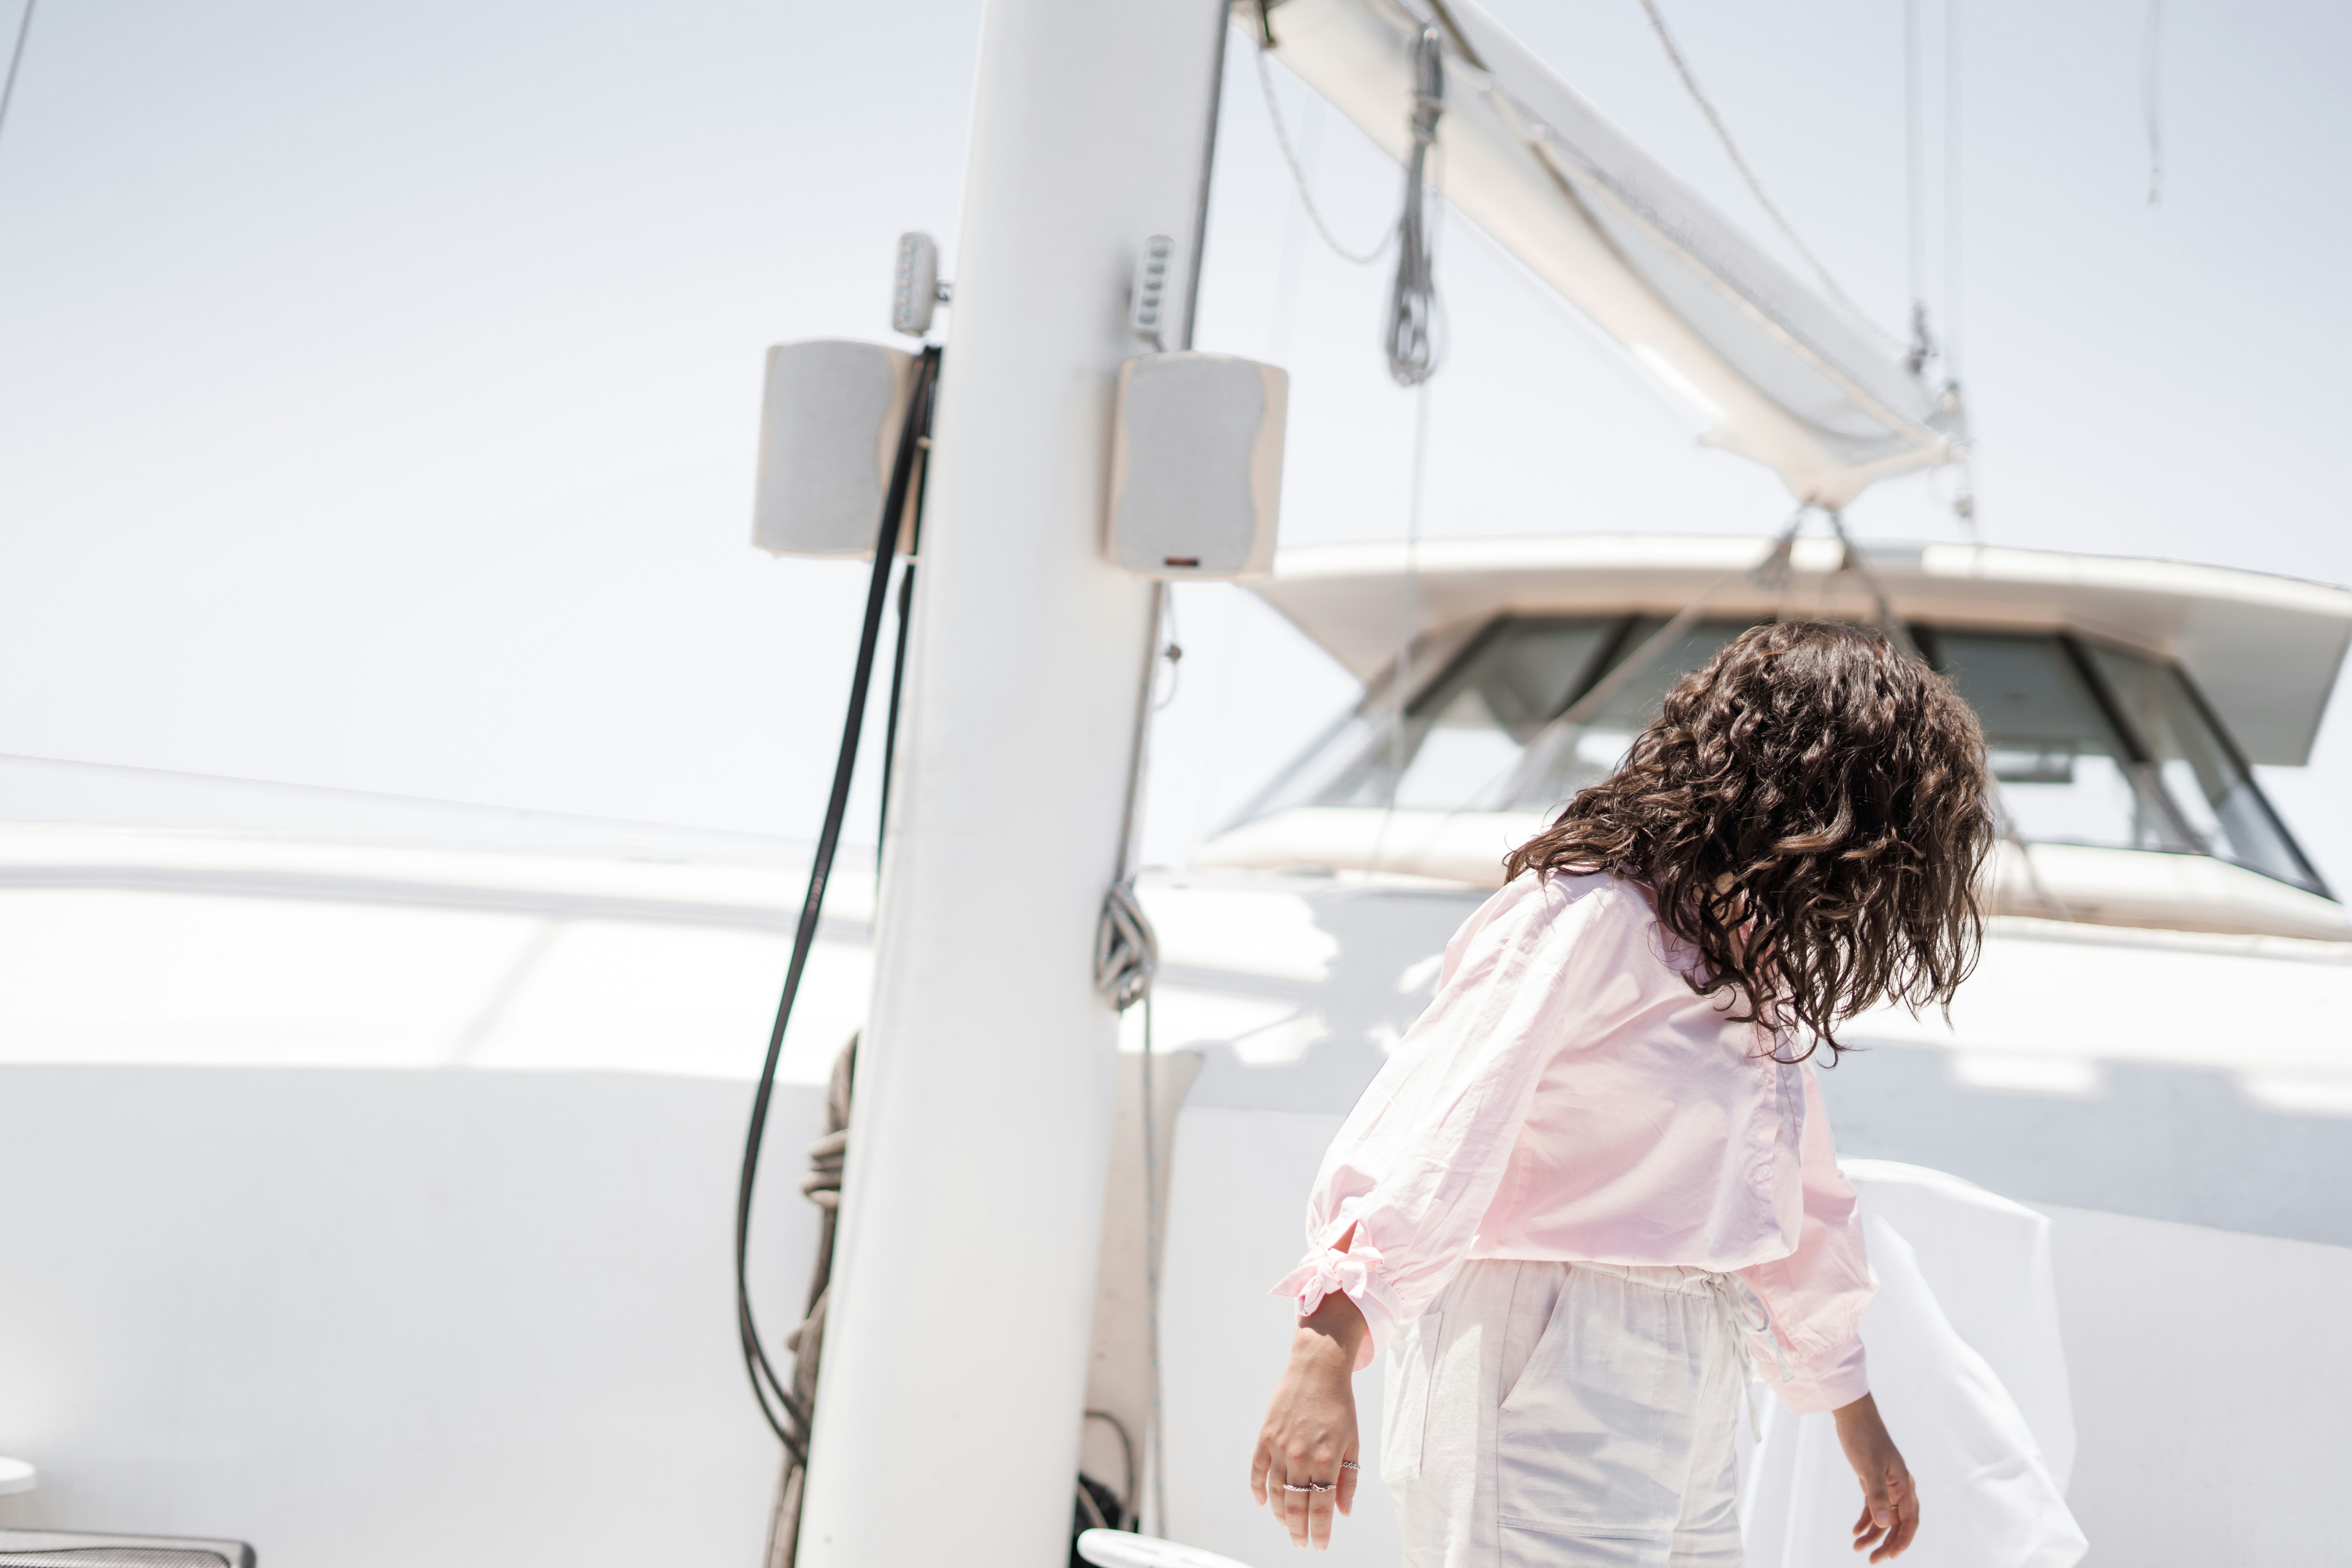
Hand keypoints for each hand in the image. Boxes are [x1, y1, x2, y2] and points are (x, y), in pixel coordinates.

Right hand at [1249, 1292, 1366, 1550]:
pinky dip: (1258, 1489)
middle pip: (1296, 1506)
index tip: (1319, 1546)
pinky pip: (1258, 1470)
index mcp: (1326, 1460)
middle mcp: (1301, 1457)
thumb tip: (1343, 1512)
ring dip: (1280, 1514)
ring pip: (1276, 1492)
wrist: (1317, 1369)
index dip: (1320, 1531)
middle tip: (1300, 1544)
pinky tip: (1262, 1503)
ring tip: (1287, 1527)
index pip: (1321, 1508)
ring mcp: (1280, 1447)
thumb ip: (1348, 1479)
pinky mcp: (1265, 1436)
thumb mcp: (1353, 1442)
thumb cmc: (1340, 1405)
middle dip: (1298, 1530)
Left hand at [1833, 1394, 1918, 1560]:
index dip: (1902, 1540)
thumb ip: (1876, 1496)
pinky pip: (1874, 1507)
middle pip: (1898, 1523)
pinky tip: (1856, 1532)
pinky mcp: (1873, 1481)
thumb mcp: (1869, 1468)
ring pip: (1884, 1517)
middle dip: (1887, 1543)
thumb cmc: (1864, 1438)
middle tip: (1873, 1560)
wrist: (1853, 1416)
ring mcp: (1887, 1485)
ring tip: (1858, 1549)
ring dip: (1874, 1534)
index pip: (1909, 1521)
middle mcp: (1900, 1488)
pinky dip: (1866, 1520)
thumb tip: (1882, 1525)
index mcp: (1905, 1486)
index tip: (1890, 1556)